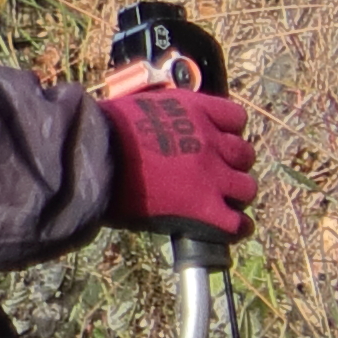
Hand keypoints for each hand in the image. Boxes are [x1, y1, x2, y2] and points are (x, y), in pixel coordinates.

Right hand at [101, 85, 258, 239]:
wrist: (91, 157)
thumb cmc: (102, 133)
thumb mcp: (139, 109)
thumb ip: (162, 118)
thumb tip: (158, 130)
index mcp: (196, 110)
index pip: (236, 118)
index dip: (228, 132)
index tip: (217, 141)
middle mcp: (210, 140)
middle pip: (244, 154)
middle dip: (232, 165)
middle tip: (215, 175)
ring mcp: (210, 176)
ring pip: (246, 188)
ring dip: (236, 194)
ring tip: (221, 202)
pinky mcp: (202, 208)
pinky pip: (236, 222)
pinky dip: (237, 227)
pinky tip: (230, 228)